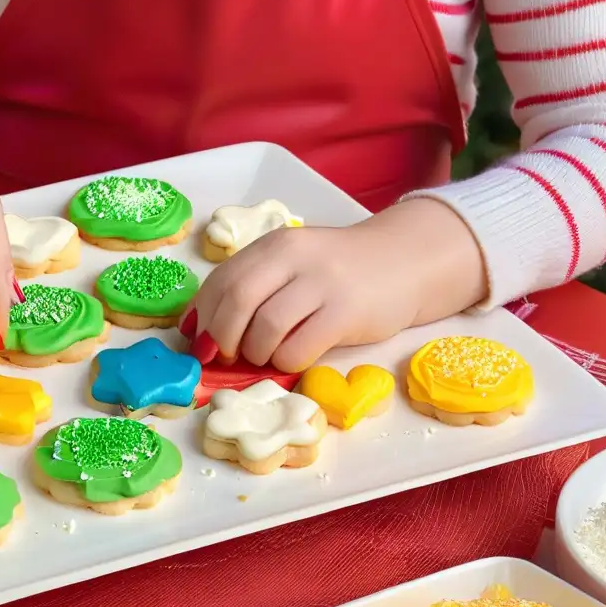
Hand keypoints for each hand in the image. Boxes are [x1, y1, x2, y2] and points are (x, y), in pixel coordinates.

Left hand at [187, 199, 487, 370]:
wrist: (405, 263)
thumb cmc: (338, 272)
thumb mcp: (292, 264)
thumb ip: (254, 285)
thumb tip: (202, 331)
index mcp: (274, 245)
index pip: (221, 280)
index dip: (203, 316)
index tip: (200, 341)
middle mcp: (294, 257)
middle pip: (236, 300)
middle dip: (222, 337)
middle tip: (227, 355)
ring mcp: (322, 283)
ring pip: (265, 327)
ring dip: (255, 352)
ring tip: (266, 354)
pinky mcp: (346, 313)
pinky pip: (298, 347)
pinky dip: (285, 361)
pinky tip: (292, 357)